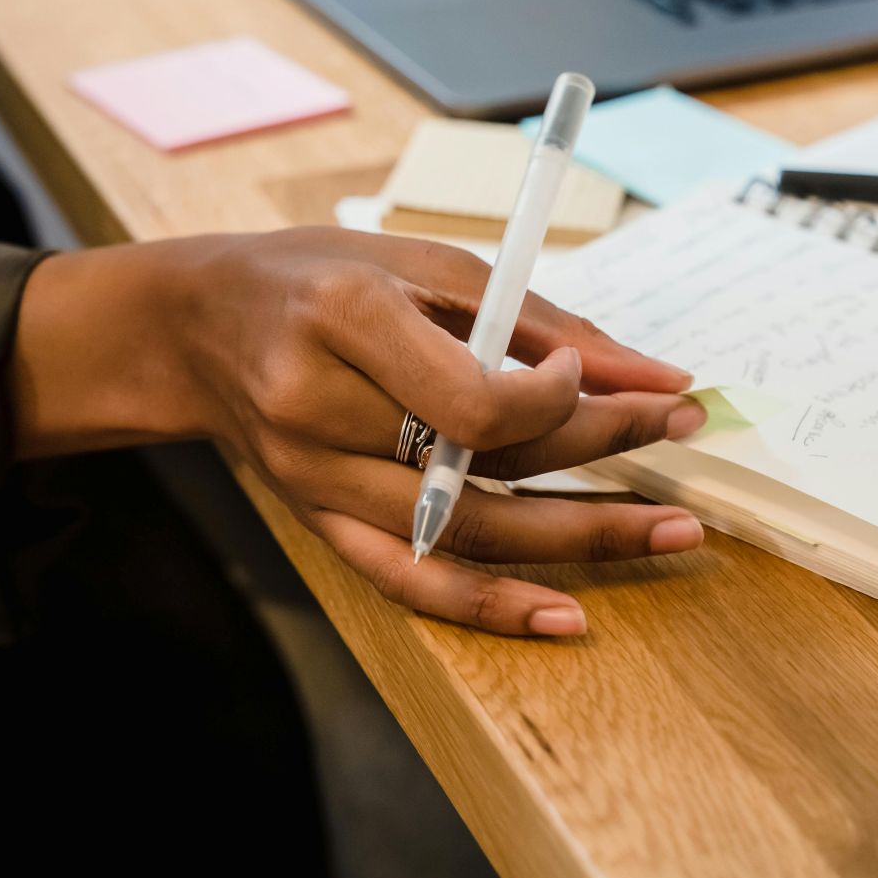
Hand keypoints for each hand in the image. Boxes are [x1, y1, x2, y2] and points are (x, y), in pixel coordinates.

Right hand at [12, 229, 705, 637]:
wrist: (195, 326)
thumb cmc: (314, 275)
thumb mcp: (420, 261)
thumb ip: (531, 316)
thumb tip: (644, 368)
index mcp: (344, 319)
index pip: (468, 394)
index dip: (554, 396)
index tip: (601, 371)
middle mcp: (319, 410)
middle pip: (479, 460)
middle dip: (599, 450)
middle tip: (682, 433)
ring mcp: (314, 480)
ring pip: (459, 531)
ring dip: (577, 537)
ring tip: (670, 533)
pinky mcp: (317, 521)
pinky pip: (408, 582)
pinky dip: (490, 607)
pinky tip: (566, 617)